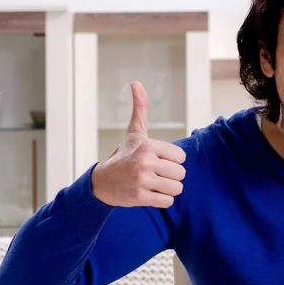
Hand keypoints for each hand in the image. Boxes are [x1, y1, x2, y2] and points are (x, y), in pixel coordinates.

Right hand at [91, 81, 186, 208]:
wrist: (102, 182)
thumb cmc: (124, 155)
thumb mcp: (134, 132)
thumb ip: (140, 108)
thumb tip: (135, 82)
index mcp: (147, 145)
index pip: (181, 157)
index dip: (172, 160)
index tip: (158, 160)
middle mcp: (144, 162)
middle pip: (181, 174)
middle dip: (171, 176)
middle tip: (156, 174)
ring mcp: (142, 181)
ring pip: (176, 189)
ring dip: (168, 189)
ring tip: (154, 183)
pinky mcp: (140, 198)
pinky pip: (167, 202)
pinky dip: (161, 200)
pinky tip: (149, 193)